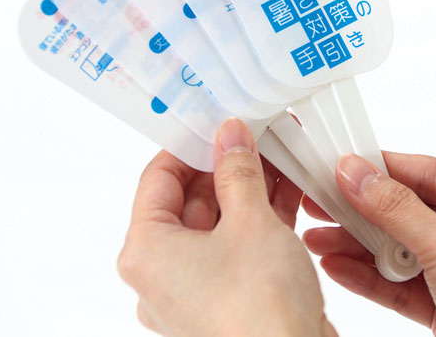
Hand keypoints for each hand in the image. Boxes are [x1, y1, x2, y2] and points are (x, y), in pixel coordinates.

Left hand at [118, 118, 336, 336]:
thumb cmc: (258, 311)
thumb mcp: (250, 222)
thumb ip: (238, 171)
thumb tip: (230, 135)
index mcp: (148, 250)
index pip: (159, 178)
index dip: (190, 146)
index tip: (216, 124)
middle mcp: (163, 272)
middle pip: (191, 199)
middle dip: (227, 165)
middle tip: (255, 135)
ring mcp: (195, 288)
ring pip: (218, 222)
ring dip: (248, 188)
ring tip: (277, 155)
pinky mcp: (226, 298)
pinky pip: (236, 245)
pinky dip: (258, 218)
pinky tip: (287, 190)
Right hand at [303, 152, 435, 336]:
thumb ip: (396, 208)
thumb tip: (357, 174)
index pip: (433, 173)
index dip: (385, 168)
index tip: (346, 164)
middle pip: (413, 210)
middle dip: (365, 211)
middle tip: (325, 200)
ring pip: (405, 247)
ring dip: (361, 246)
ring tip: (320, 237)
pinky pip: (406, 282)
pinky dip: (372, 276)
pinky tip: (339, 266)